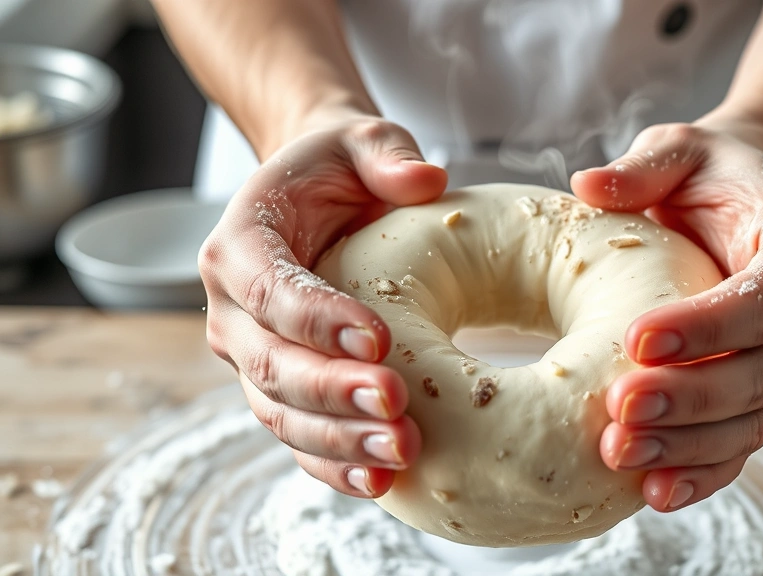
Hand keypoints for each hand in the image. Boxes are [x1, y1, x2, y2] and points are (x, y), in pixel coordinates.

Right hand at [200, 110, 446, 497]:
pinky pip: (300, 439)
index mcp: (240, 245)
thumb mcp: (362, 142)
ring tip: (402, 453)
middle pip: (270, 364)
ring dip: (340, 440)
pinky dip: (335, 465)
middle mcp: (233, 311)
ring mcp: (253, 360)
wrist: (320, 205)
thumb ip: (386, 151)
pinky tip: (382, 482)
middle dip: (332, 391)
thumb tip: (426, 179)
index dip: (316, 317)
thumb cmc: (340, 172)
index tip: (377, 337)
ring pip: (282, 413)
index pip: (269, 288)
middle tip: (396, 404)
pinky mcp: (281, 393)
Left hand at [571, 122, 762, 511]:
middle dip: (690, 399)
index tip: (636, 339)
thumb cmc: (714, 176)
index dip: (707, 326)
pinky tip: (652, 491)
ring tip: (618, 454)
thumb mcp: (681, 151)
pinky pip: (742, 445)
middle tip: (619, 409)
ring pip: (754, 421)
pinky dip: (701, 472)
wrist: (748, 206)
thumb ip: (644, 166)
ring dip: (688, 446)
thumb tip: (586, 186)